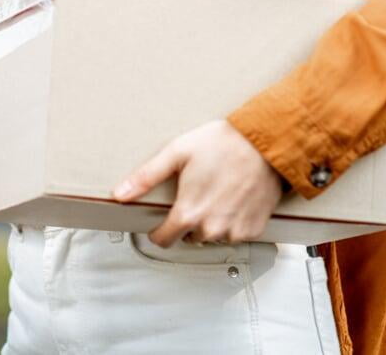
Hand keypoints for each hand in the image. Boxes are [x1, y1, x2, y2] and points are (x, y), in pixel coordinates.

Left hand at [113, 119, 283, 246]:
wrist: (264, 145)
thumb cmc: (223, 144)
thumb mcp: (176, 154)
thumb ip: (146, 177)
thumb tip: (121, 193)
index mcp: (189, 212)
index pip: (163, 240)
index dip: (158, 231)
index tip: (159, 224)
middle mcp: (211, 227)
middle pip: (188, 237)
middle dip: (186, 222)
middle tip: (193, 196)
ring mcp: (234, 231)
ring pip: (212, 237)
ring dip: (209, 223)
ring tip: (214, 194)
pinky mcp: (254, 230)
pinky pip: (235, 234)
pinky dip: (231, 222)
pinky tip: (232, 200)